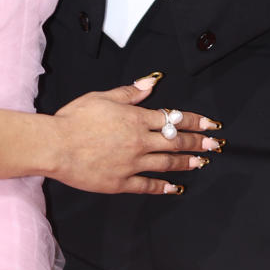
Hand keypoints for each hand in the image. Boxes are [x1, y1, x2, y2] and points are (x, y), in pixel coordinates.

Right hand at [49, 73, 222, 194]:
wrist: (56, 145)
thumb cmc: (74, 119)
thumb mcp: (102, 97)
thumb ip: (129, 93)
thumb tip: (151, 82)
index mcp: (136, 118)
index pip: (172, 118)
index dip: (194, 120)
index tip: (209, 123)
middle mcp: (139, 141)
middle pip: (175, 141)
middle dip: (198, 142)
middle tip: (214, 144)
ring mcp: (132, 164)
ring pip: (166, 163)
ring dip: (187, 162)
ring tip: (201, 163)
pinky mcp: (121, 182)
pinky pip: (148, 185)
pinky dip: (164, 186)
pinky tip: (176, 187)